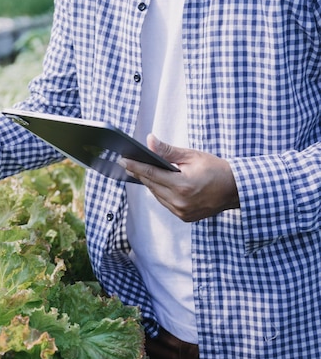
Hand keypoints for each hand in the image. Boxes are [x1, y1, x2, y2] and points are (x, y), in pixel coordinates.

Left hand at [119, 134, 239, 221]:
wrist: (236, 190)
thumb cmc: (216, 170)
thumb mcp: (192, 156)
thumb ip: (168, 151)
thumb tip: (149, 141)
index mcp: (182, 185)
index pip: (151, 174)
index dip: (135, 166)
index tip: (122, 160)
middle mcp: (180, 201)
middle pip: (151, 185)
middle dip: (140, 173)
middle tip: (128, 163)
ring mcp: (181, 212)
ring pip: (157, 195)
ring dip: (151, 184)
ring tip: (142, 171)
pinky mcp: (184, 217)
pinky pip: (165, 203)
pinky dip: (161, 193)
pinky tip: (159, 183)